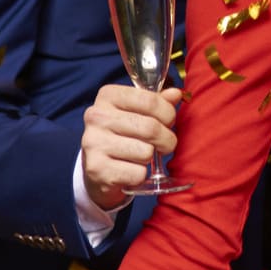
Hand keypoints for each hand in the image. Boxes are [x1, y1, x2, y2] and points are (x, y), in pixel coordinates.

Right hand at [81, 84, 183, 210]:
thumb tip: (175, 94)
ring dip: (150, 157)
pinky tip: (129, 170)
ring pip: (146, 152)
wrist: (96, 170)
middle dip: (166, 139)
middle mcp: (97, 117)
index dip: (168, 113)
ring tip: (141, 156)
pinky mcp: (97, 169)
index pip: (150, 101)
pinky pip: (138, 173)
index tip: (168, 122)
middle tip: (165, 143)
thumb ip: (157, 102)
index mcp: (108, 96)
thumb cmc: (122, 135)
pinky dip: (140, 175)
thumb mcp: (137, 112)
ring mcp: (94, 143)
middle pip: (151, 128)